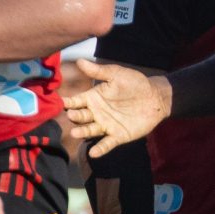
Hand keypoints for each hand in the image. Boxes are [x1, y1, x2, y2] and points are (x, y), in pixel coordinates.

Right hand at [60, 58, 174, 155]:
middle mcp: (96, 113)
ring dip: (82, 132)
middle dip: (75, 116)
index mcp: (94, 98)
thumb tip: (79, 60)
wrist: (155, 97)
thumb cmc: (135, 83)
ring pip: (90, 130)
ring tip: (75, 132)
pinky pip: (107, 143)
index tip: (59, 102)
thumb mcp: (116, 74)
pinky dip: (100, 149)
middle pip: (81, 117)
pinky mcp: (118, 136)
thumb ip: (98, 71)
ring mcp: (106, 125)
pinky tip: (93, 153)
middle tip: (71, 115)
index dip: (68, 102)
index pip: (76, 101)